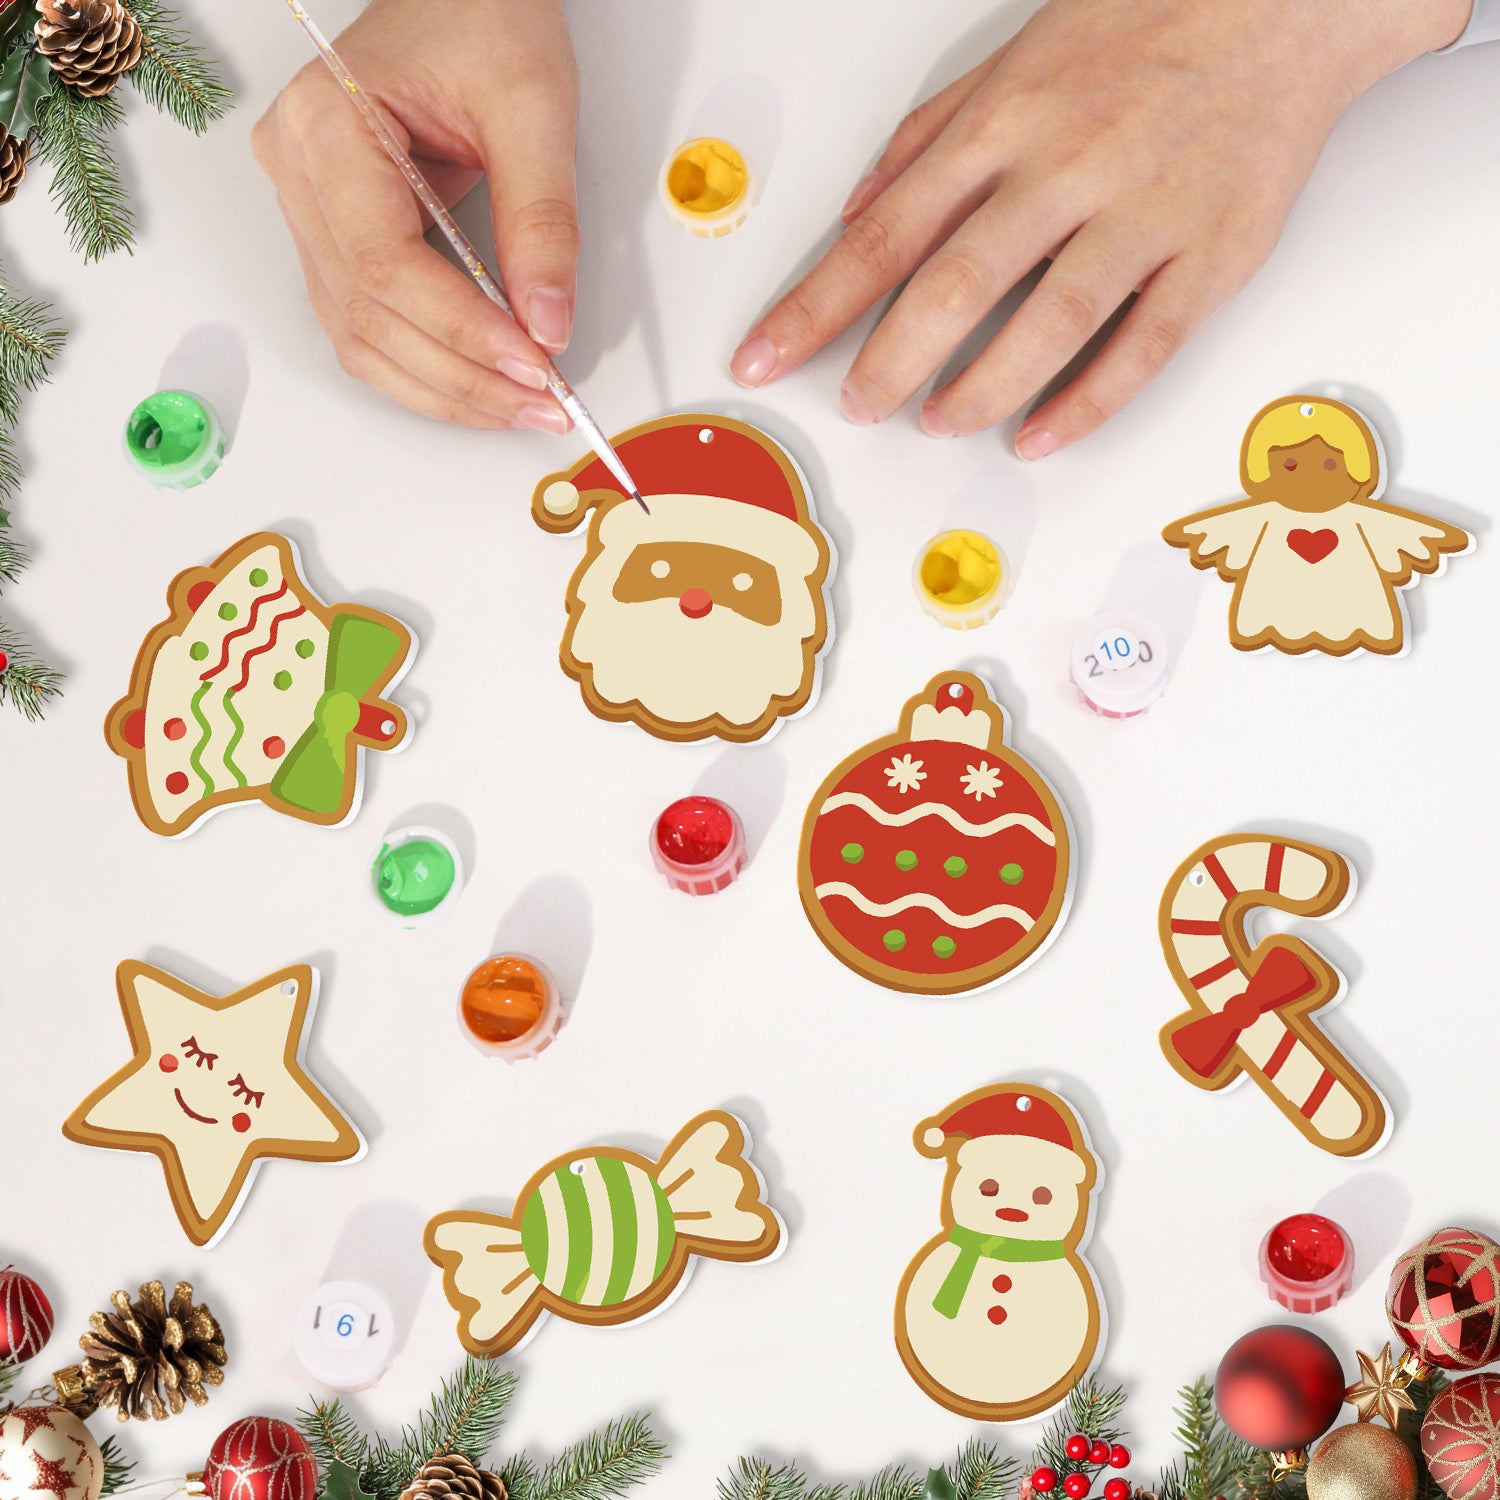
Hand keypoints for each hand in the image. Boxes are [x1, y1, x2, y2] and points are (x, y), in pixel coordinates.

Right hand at [253, 0, 578, 430]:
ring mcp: (308, 208)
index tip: (534, 365)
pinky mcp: (336, 236)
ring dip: (445, 388)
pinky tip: (483, 385)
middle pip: (370, 315)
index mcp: (326, 124)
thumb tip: (547, 324)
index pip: (387, 264)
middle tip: (543, 403)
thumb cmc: (481, 16)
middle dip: (463, 376)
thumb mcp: (532, 107)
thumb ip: (542, 221)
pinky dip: (428, 367)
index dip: (462, 331)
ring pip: (361, 337)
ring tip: (521, 405)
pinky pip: (369, 326)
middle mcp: (298, 171)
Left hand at [730, 0, 1468, 455]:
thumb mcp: (1013, 58)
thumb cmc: (1142, 24)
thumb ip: (928, 140)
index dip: (815, 307)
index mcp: (1005, 124)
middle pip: (955, 286)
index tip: (764, 357)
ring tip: (938, 422)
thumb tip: (856, 213)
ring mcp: (1144, 214)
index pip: (885, 235)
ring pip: (1048, 323)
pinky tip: (1038, 436)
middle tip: (856, 407)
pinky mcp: (1211, 255)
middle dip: (888, 360)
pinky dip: (1085, 401)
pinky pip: (1141, 346)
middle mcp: (1067, 169)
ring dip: (982, 389)